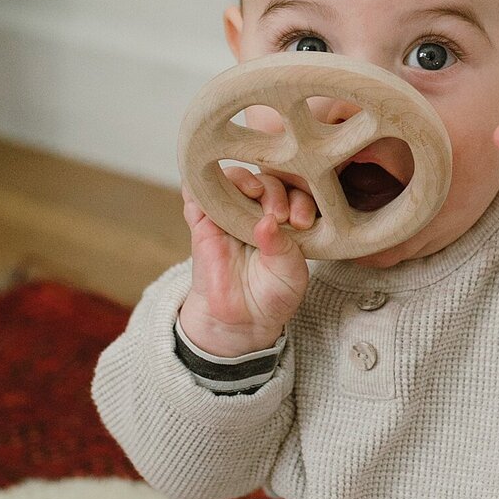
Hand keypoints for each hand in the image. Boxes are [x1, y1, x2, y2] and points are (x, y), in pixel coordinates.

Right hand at [179, 166, 317, 354]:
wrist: (240, 320)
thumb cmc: (271, 295)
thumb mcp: (290, 274)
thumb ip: (283, 248)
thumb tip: (267, 221)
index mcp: (288, 218)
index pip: (296, 192)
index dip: (300, 199)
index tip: (302, 222)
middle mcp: (259, 210)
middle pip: (266, 179)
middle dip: (276, 190)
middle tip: (280, 214)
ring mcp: (230, 213)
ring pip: (233, 178)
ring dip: (244, 179)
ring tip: (254, 193)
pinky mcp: (203, 221)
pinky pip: (196, 193)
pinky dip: (201, 184)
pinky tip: (214, 190)